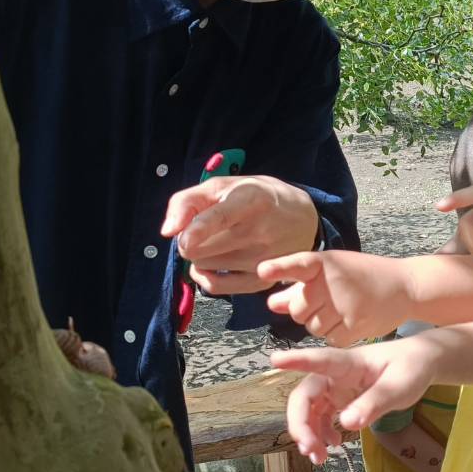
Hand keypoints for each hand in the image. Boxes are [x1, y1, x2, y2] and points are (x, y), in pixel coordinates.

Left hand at [162, 174, 317, 294]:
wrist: (304, 219)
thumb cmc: (258, 197)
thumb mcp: (225, 184)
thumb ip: (189, 200)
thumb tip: (168, 231)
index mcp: (251, 200)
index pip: (221, 218)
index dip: (198, 229)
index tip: (184, 239)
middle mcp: (259, 232)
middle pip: (199, 248)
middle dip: (190, 239)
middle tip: (202, 230)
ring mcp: (262, 260)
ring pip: (203, 265)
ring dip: (200, 255)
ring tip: (216, 241)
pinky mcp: (262, 281)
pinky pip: (215, 286)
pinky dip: (205, 275)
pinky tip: (211, 264)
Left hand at [257, 250, 413, 347]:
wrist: (404, 286)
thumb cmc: (362, 277)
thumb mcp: (332, 273)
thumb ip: (300, 288)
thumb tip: (272, 304)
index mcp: (325, 263)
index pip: (298, 264)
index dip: (279, 268)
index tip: (263, 271)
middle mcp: (334, 281)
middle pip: (298, 310)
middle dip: (306, 312)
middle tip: (327, 303)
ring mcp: (345, 304)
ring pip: (312, 328)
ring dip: (322, 325)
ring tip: (343, 311)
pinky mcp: (356, 324)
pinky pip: (330, 340)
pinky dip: (337, 336)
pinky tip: (350, 322)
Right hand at [272, 341, 439, 461]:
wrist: (421, 364)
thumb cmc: (411, 368)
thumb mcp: (399, 387)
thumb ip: (374, 403)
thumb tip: (346, 424)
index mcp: (349, 363)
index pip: (319, 359)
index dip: (296, 360)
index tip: (274, 359)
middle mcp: (336, 374)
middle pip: (305, 395)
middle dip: (300, 422)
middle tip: (309, 449)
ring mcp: (336, 387)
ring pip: (309, 409)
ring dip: (308, 433)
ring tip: (319, 458)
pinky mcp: (340, 399)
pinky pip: (321, 417)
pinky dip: (321, 433)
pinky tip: (333, 445)